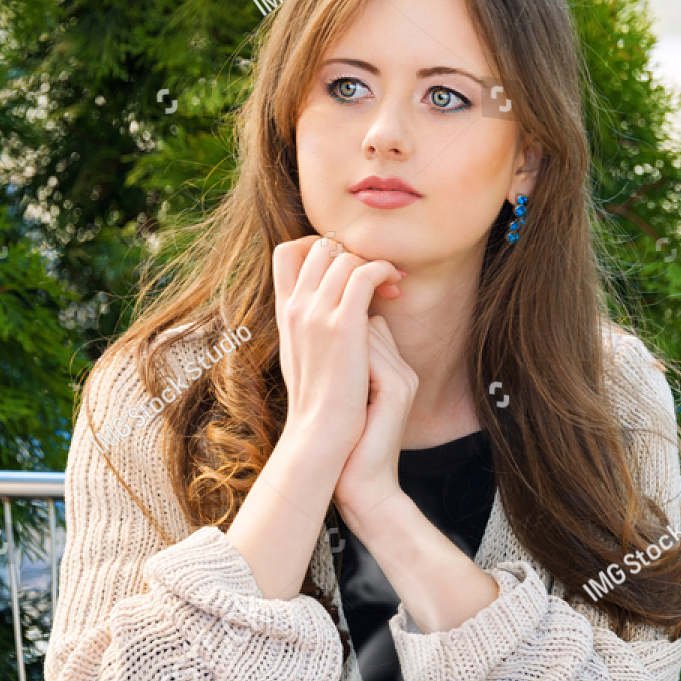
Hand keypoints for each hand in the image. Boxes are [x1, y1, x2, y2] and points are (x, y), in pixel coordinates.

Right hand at [271, 233, 403, 457]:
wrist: (321, 435)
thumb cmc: (322, 405)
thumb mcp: (308, 357)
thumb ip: (314, 327)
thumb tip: (340, 308)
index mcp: (285, 313)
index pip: (288, 252)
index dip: (319, 246)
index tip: (349, 267)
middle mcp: (296, 307)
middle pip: (318, 245)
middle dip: (351, 251)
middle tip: (377, 274)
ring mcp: (316, 314)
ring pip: (343, 256)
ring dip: (373, 262)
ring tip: (392, 284)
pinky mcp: (342, 326)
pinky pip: (363, 274)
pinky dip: (382, 270)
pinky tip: (395, 286)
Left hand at [334, 314, 417, 526]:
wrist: (364, 490)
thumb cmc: (347, 450)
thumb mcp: (345, 402)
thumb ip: (343, 370)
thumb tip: (318, 342)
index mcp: (395, 373)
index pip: (369, 326)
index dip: (341, 333)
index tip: (315, 356)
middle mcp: (404, 372)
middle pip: (368, 325)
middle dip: (339, 335)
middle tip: (317, 368)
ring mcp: (404, 380)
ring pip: (367, 332)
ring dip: (339, 347)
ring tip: (322, 379)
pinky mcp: (396, 390)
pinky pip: (369, 352)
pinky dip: (344, 359)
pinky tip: (327, 382)